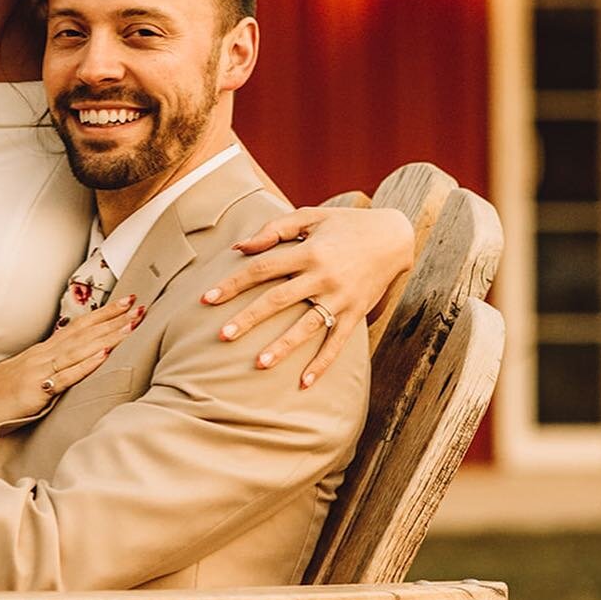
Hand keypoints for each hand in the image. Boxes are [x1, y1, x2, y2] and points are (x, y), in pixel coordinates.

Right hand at [0, 296, 144, 445]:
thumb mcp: (23, 376)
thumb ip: (45, 368)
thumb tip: (69, 362)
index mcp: (41, 353)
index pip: (77, 329)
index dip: (102, 315)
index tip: (125, 303)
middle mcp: (42, 357)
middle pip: (83, 332)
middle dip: (112, 318)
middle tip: (138, 302)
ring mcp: (38, 372)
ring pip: (79, 349)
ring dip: (108, 335)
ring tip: (131, 323)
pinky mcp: (35, 392)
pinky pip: (65, 377)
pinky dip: (86, 364)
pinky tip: (105, 354)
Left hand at [201, 205, 414, 385]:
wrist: (393, 237)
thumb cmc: (345, 223)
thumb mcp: (311, 216)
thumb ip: (274, 229)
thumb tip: (240, 247)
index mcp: (307, 251)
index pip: (261, 269)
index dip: (233, 284)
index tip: (207, 299)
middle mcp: (322, 276)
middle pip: (278, 299)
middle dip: (249, 318)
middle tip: (222, 336)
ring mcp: (340, 297)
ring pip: (307, 326)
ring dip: (283, 346)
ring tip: (259, 364)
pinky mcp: (355, 313)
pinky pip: (337, 343)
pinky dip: (322, 364)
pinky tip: (304, 383)